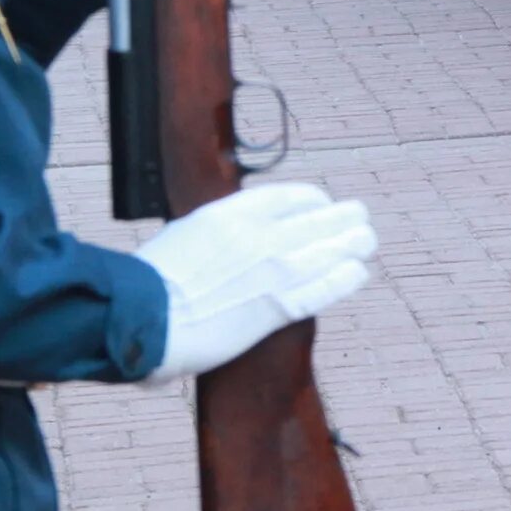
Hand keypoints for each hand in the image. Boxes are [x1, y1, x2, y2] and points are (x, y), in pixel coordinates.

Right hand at [135, 182, 378, 385]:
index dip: (315, 200)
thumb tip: (231, 237)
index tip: (322, 205)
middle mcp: (264, 235)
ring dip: (354, 243)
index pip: (294, 196)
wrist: (144, 315)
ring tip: (366, 241)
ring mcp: (275, 270)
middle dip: (344, 217)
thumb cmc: (152, 278)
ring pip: (332, 249)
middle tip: (358, 218)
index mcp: (237, 212)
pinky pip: (325, 288)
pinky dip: (345, 278)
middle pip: (322, 218)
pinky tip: (357, 272)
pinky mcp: (278, 307)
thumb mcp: (188, 233)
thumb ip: (220, 232)